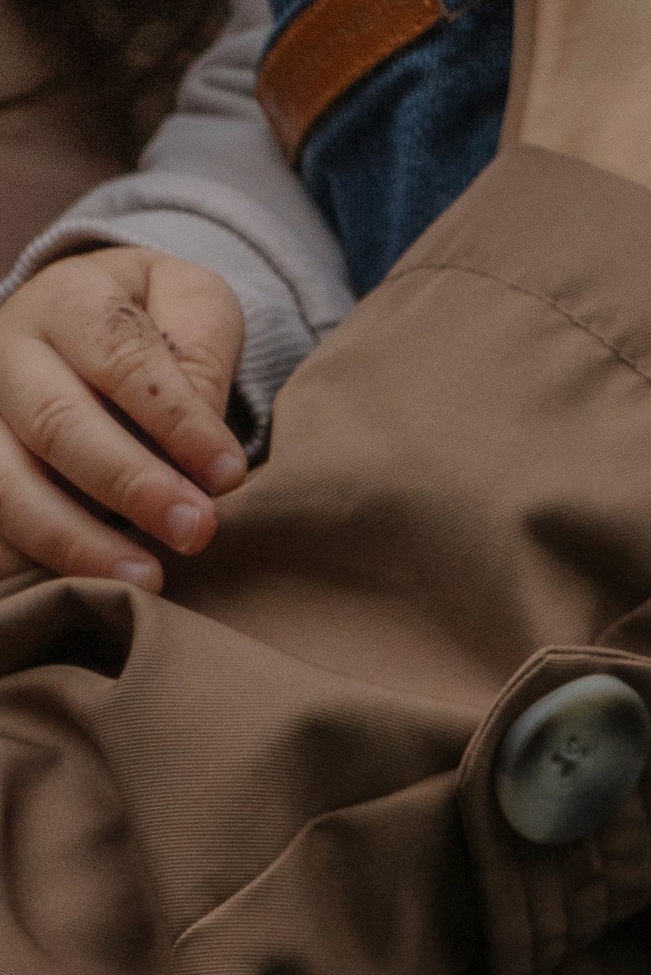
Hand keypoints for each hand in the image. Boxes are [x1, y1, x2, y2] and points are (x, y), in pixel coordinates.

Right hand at [0, 248, 247, 592]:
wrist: (88, 325)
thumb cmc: (154, 323)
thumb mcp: (190, 306)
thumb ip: (202, 353)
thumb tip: (206, 443)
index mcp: (70, 301)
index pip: (120, 357)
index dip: (176, 419)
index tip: (229, 474)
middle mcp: (12, 354)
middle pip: (58, 422)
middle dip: (131, 484)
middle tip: (196, 531)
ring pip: (10, 483)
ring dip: (77, 540)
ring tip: (147, 580)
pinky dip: (32, 563)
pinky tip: (81, 597)